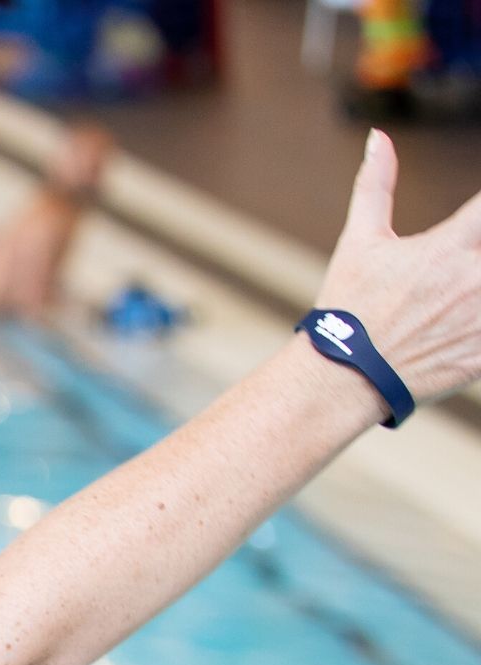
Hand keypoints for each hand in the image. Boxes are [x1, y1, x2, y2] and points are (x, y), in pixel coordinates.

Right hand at [314, 131, 480, 400]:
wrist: (344, 379)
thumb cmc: (350, 307)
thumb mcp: (359, 242)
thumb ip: (376, 185)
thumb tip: (377, 137)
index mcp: (452, 245)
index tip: (478, 220)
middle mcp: (475, 277)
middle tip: (468, 264)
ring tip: (467, 289)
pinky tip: (469, 320)